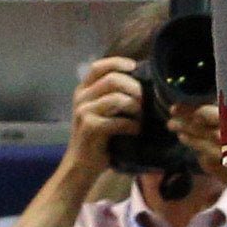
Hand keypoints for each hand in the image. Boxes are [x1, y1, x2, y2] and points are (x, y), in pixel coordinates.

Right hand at [64, 58, 143, 176]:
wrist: (81, 164)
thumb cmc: (97, 136)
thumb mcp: (101, 110)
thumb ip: (113, 93)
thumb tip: (140, 78)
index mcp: (83, 90)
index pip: (98, 67)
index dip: (118, 63)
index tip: (135, 67)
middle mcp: (81, 97)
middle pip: (112, 79)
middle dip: (134, 87)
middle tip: (145, 99)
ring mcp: (83, 112)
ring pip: (117, 98)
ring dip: (135, 107)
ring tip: (141, 117)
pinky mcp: (89, 127)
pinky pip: (118, 120)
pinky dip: (132, 125)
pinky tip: (136, 130)